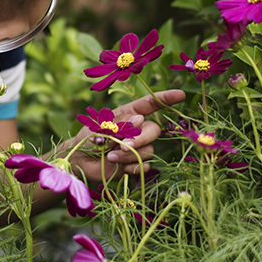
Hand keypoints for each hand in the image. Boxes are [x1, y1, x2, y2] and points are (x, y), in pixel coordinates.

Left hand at [71, 89, 185, 181]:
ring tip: (110, 157)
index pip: (150, 104)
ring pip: (149, 150)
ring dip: (130, 155)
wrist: (80, 160)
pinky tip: (119, 167)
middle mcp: (137, 129)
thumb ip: (119, 124)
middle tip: (123, 147)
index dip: (166, 98)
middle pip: (154, 130)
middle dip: (141, 139)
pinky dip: (132, 167)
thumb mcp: (100, 126)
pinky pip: (144, 165)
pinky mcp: (136, 163)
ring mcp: (138, 147)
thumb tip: (140, 119)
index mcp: (129, 114)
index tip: (180, 94)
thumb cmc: (88, 137)